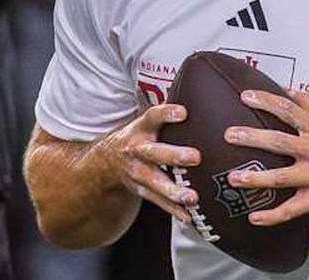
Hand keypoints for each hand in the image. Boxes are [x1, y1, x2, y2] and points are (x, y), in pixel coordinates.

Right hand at [104, 103, 200, 224]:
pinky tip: (189, 216)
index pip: (152, 117)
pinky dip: (174, 211)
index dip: (166, 113)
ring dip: (174, 190)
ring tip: (192, 196)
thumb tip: (201, 91)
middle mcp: (137, 150)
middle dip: (174, 155)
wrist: (107, 162)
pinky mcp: (142, 191)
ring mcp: (138, 173)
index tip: (183, 112)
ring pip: (155, 182)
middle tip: (195, 157)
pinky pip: (158, 202)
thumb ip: (167, 112)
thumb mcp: (146, 121)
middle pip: (154, 152)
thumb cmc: (140, 136)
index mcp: (140, 129)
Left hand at [223, 89, 308, 225]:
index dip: (266, 101)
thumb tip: (286, 89)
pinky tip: (254, 218)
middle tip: (229, 135)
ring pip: (282, 178)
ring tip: (234, 178)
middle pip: (279, 141)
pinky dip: (273, 216)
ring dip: (256, 178)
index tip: (244, 97)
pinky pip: (293, 210)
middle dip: (252, 138)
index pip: (288, 110)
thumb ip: (308, 104)